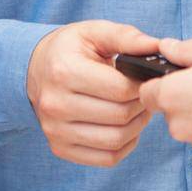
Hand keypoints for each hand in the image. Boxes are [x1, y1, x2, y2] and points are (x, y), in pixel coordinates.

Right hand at [26, 20, 159, 166]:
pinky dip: (125, 145)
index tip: (144, 79)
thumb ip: (126, 37)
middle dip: (141, 105)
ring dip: (137, 126)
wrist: (33, 69)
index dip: (142, 85)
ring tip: (136, 109)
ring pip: (116, 140)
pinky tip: (125, 127)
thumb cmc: (69, 50)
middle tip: (144, 94)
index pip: (120, 89)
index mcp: (64, 71)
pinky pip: (107, 158)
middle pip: (120, 116)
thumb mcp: (93, 32)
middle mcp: (55, 104)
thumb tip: (158, 46)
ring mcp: (55, 130)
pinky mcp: (60, 148)